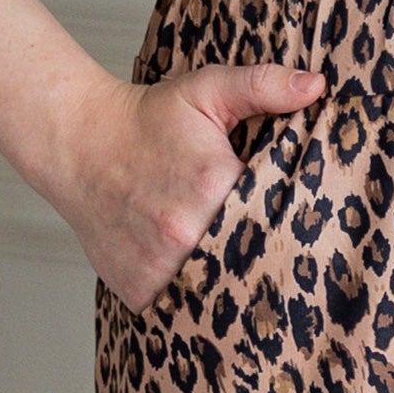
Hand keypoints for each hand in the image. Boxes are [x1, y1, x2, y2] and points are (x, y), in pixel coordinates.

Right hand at [66, 58, 326, 312]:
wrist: (76, 145)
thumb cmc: (146, 119)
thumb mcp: (207, 91)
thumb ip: (263, 85)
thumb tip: (317, 86)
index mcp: (214, 184)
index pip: (276, 218)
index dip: (287, 220)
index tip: (291, 220)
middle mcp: (186, 232)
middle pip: (248, 260)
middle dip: (257, 255)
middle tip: (263, 248)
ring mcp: (158, 265)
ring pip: (215, 290)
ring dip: (224, 282)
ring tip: (230, 265)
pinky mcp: (137, 289)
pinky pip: (177, 307)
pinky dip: (186, 296)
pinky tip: (192, 277)